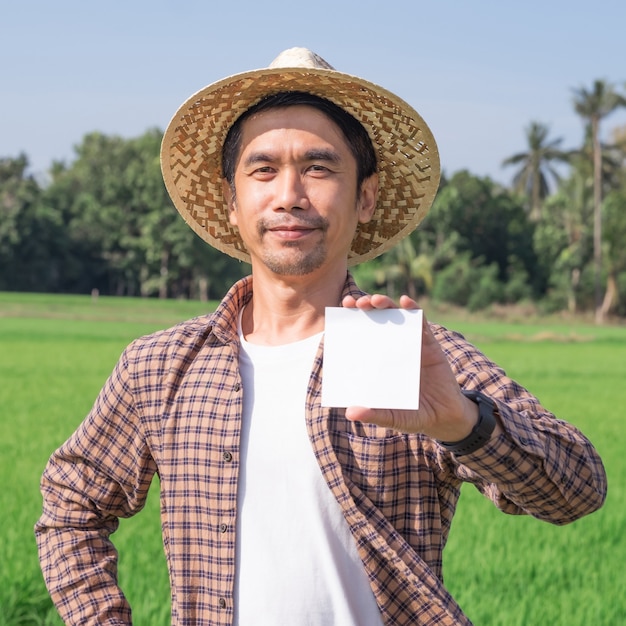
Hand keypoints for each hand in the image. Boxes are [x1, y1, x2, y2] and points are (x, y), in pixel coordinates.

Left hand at [341, 293, 478, 440]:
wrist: (446, 417)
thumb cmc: (414, 415)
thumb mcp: (393, 417)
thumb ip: (374, 414)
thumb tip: (350, 413)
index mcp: (378, 361)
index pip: (361, 335)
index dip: (351, 321)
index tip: (341, 311)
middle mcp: (392, 348)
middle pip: (376, 319)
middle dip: (365, 306)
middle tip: (355, 302)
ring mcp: (411, 344)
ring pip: (396, 316)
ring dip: (385, 304)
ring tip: (375, 301)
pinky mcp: (430, 344)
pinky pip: (421, 322)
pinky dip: (414, 309)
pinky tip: (406, 302)